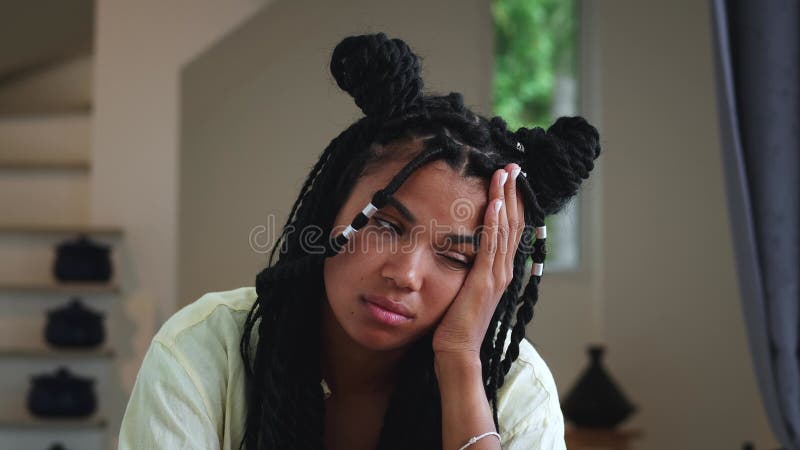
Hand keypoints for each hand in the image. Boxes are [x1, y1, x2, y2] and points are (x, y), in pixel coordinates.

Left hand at [432, 163, 524, 357]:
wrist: (457, 351)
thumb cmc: (457, 323)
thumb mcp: (466, 288)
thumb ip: (470, 268)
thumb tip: (463, 249)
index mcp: (501, 270)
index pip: (511, 228)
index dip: (513, 201)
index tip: (510, 178)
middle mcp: (505, 270)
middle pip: (514, 222)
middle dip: (513, 192)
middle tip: (513, 166)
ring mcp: (497, 275)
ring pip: (506, 229)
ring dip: (505, 199)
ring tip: (504, 174)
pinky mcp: (484, 281)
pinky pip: (491, 246)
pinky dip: (494, 223)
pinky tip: (494, 203)